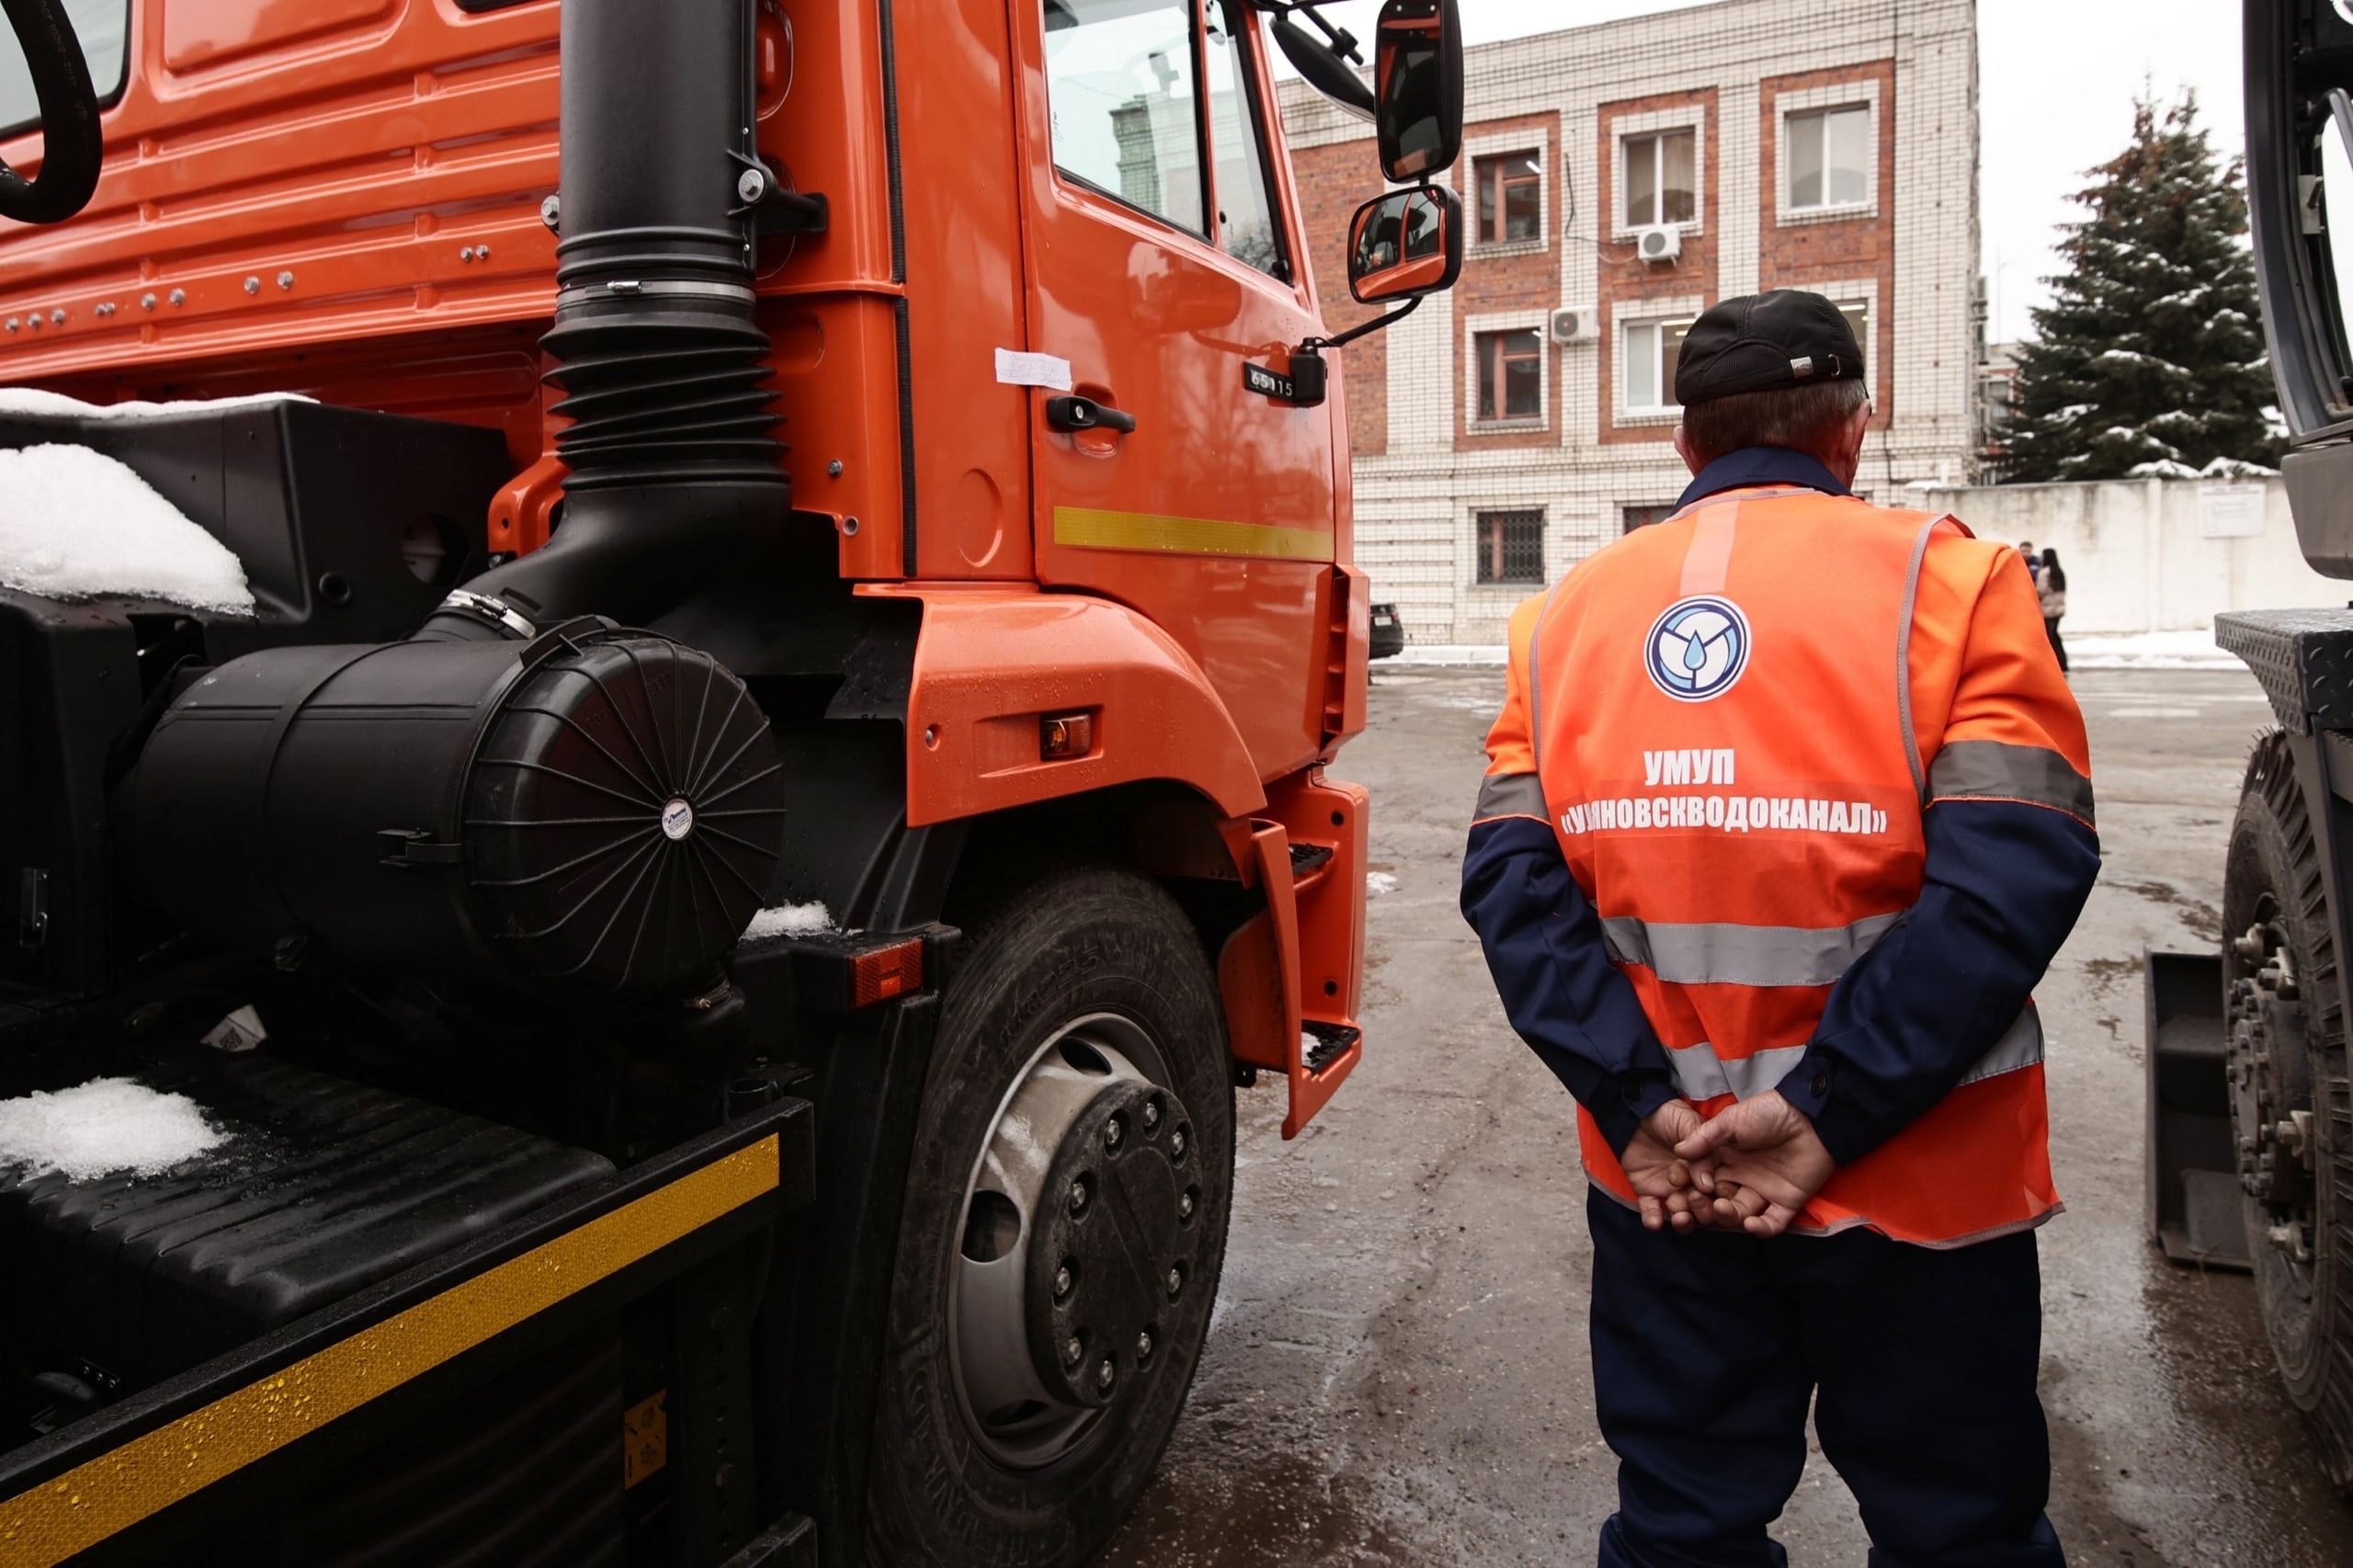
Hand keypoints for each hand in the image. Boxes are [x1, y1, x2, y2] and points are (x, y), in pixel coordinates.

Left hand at [1621, 1100, 1715, 1232]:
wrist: (1634, 1111)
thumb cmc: (1667, 1114)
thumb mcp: (1689, 1125)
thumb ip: (1701, 1154)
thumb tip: (1708, 1185)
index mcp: (1709, 1167)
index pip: (1720, 1189)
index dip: (1721, 1197)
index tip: (1720, 1200)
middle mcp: (1693, 1183)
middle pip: (1703, 1206)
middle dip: (1702, 1209)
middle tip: (1695, 1201)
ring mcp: (1672, 1190)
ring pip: (1681, 1213)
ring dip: (1682, 1220)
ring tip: (1680, 1216)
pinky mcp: (1648, 1193)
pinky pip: (1651, 1211)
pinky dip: (1652, 1219)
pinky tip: (1654, 1222)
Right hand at [1672, 1090, 1834, 1237]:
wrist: (1811, 1118)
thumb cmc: (1767, 1114)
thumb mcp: (1731, 1120)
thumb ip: (1705, 1137)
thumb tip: (1678, 1151)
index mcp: (1724, 1158)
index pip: (1700, 1177)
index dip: (1688, 1182)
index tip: (1680, 1182)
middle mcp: (1741, 1177)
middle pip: (1716, 1199)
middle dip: (1704, 1204)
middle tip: (1699, 1201)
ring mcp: (1763, 1191)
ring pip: (1739, 1213)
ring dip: (1728, 1216)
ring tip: (1721, 1207)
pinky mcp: (1786, 1203)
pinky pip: (1772, 1223)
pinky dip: (1761, 1228)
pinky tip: (1751, 1223)